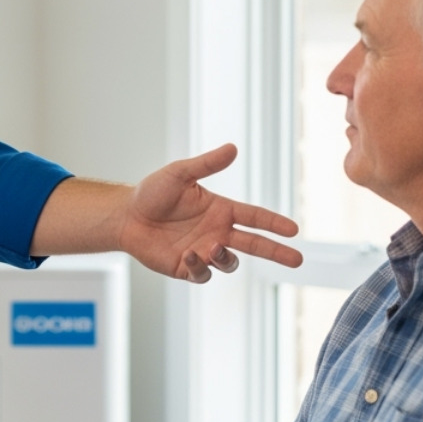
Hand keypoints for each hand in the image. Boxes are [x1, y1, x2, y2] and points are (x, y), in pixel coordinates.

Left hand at [122, 144, 301, 282]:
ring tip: (212, 247)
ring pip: (229, 262)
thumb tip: (233, 148)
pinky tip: (189, 254)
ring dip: (225, 257)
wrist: (125, 216)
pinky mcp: (186, 267)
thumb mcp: (179, 174)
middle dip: (276, 252)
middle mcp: (216, 232)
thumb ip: (206, 164)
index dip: (274, 223)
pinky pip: (202, 273)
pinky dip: (200, 266)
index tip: (294, 230)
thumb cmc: (152, 193)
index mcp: (220, 210)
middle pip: (254, 244)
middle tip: (297, 260)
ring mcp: (203, 251)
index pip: (254, 217)